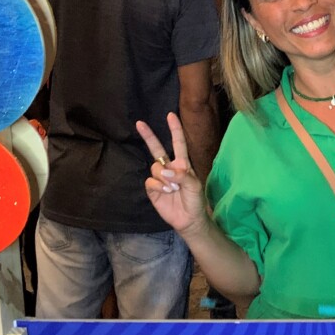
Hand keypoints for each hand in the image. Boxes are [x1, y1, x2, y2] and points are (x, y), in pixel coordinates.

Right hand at [136, 114, 207, 235]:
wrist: (188, 219)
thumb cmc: (195, 200)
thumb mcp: (195, 186)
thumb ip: (182, 176)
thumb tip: (166, 170)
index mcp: (182, 164)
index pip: (178, 143)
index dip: (175, 129)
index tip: (171, 115)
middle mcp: (169, 168)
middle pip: (157, 149)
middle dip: (149, 136)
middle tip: (140, 123)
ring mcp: (159, 178)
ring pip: (155, 167)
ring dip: (164, 178)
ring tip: (173, 189)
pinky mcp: (152, 189)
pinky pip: (150, 181)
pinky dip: (158, 186)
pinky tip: (166, 192)